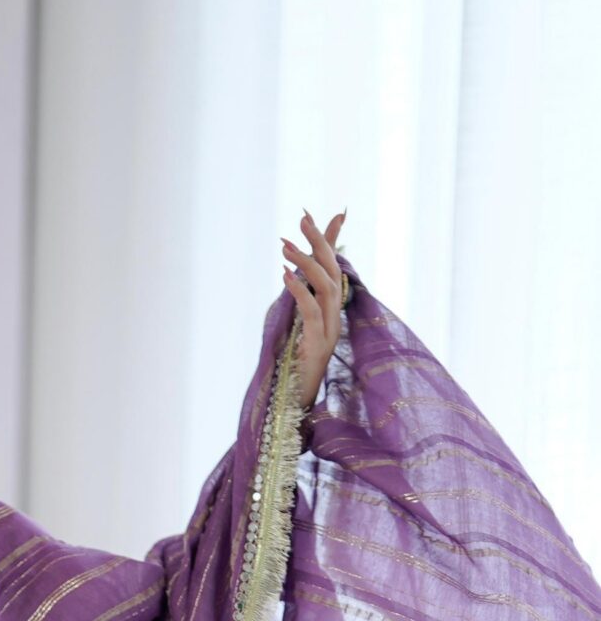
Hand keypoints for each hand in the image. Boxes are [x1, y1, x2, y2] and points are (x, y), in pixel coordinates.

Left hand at [283, 207, 347, 411]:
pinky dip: (300, 290)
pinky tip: (286, 275)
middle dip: (319, 243)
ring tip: (285, 246)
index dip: (327, 241)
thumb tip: (291, 273)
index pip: (333, 268)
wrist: (297, 404)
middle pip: (333, 271)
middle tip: (301, 220)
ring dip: (307, 263)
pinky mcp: (318, 344)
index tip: (313, 216)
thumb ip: (297, 300)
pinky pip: (312, 311)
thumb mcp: (295, 328)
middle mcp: (336, 317)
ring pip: (326, 287)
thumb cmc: (294, 368)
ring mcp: (330, 331)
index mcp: (332, 311)